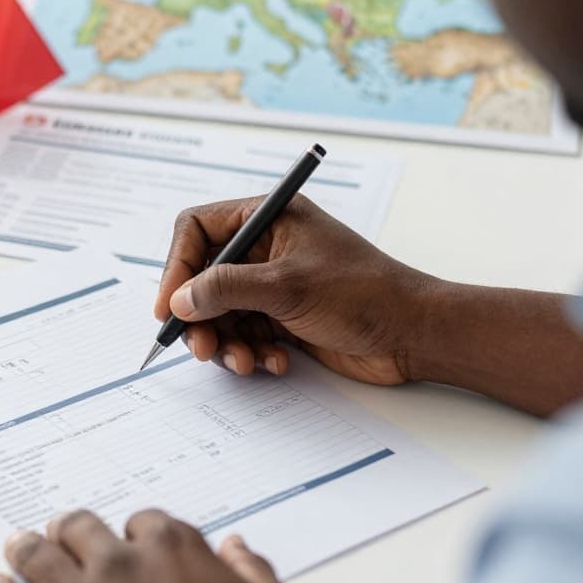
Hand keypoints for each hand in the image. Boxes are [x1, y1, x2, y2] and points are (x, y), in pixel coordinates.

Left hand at [0, 510, 301, 582]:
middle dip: (72, 531)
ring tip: (19, 548)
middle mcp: (120, 565)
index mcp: (172, 549)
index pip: (143, 522)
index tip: (133, 543)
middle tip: (62, 534)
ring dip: (27, 549)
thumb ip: (254, 572)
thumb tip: (239, 550)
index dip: (136, 534)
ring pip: (37, 556)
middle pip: (79, 528)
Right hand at [155, 194, 435, 385]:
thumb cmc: (364, 294)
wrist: (414, 335)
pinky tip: (276, 363)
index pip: (198, 230)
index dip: (177, 267)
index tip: (169, 306)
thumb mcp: (287, 286)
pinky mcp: (283, 319)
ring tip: (245, 361)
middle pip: (203, 278)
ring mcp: (273, 285)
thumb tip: (180, 300)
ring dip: (225, 342)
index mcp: (268, 218)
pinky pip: (245, 335)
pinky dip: (251, 353)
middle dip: (199, 317)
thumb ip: (226, 289)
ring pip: (220, 314)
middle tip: (200, 347)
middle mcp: (265, 249)